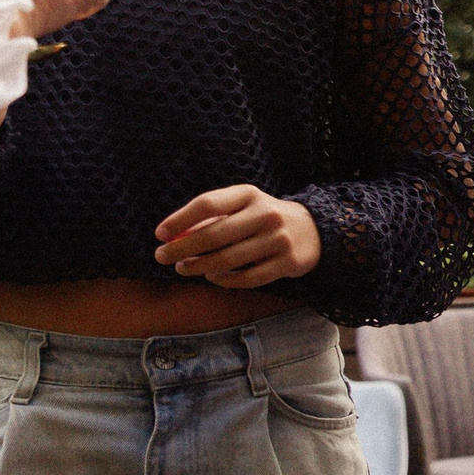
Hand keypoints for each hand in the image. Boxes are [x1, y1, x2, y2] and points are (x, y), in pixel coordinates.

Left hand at [155, 186, 322, 286]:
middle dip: (182, 248)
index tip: (160, 234)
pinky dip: (224, 280)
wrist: (313, 230)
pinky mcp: (288, 263)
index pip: (208, 204)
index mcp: (250, 194)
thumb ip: (212, 218)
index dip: (180, 219)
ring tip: (183, 268)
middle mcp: (266, 214)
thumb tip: (172, 237)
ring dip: (199, 267)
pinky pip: (248, 278)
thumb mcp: (243, 206)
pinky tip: (212, 277)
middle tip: (162, 257)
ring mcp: (278, 239)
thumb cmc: (263, 218)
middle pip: (215, 234)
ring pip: (228, 259)